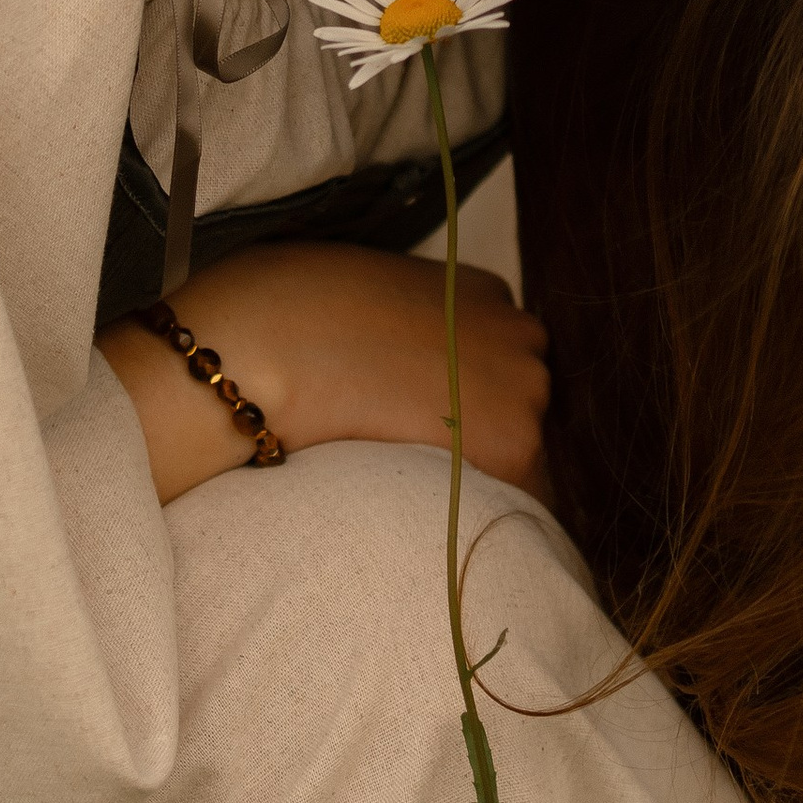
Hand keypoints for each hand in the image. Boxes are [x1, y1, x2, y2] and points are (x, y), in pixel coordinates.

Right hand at [100, 242, 548, 507]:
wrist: (276, 344)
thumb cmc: (288, 306)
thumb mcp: (362, 287)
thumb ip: (403, 320)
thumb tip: (390, 353)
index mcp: (481, 290)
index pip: (501, 354)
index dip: (466, 391)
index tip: (429, 415)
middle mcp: (520, 333)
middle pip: (523, 399)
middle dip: (481, 427)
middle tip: (420, 453)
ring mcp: (526, 387)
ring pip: (524, 449)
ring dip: (484, 471)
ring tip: (421, 489)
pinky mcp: (516, 444)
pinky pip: (522, 499)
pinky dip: (485, 512)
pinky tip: (435, 515)